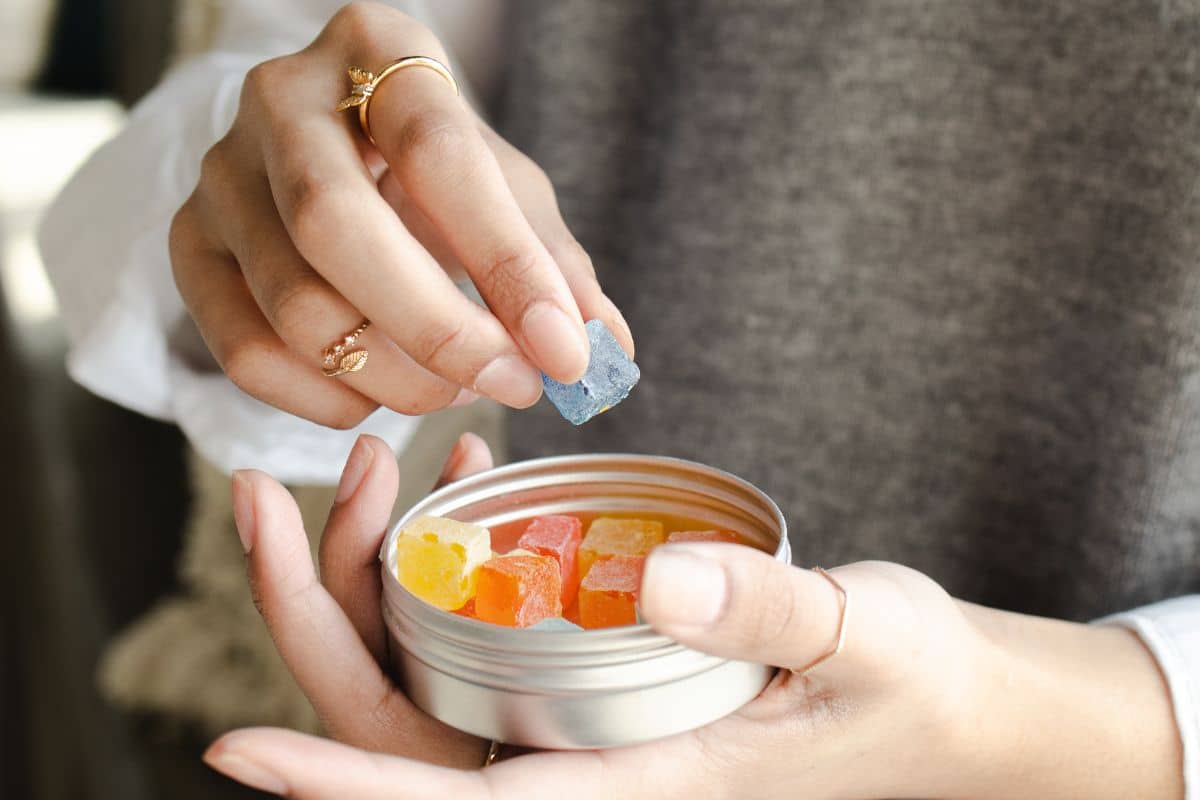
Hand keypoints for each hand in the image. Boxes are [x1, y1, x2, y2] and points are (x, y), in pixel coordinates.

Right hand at [170, 1, 632, 427]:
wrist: (336, 153)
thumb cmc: (436, 170)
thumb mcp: (508, 191)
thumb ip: (555, 265)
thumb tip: (604, 351)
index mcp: (376, 52)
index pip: (438, 152)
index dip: (506, 262)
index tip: (564, 351)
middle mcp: (280, 100)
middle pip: (335, 227)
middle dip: (438, 331)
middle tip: (512, 384)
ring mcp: (221, 176)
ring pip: (295, 307)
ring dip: (396, 377)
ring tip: (458, 385)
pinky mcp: (190, 248)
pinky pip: (247, 355)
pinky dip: (330, 399)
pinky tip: (381, 391)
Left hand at [207, 462, 1184, 799]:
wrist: (957, 704)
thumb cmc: (917, 687)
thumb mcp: (864, 636)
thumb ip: (768, 611)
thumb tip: (663, 579)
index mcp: (646, 782)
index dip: (345, 783)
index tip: (237, 747)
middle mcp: (600, 761)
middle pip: (418, 716)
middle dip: (325, 617)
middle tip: (274, 496)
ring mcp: (600, 721)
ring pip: (444, 669)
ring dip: (380, 574)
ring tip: (368, 461)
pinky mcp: (615, 681)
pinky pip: (501, 635)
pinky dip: (460, 559)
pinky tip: (466, 479)